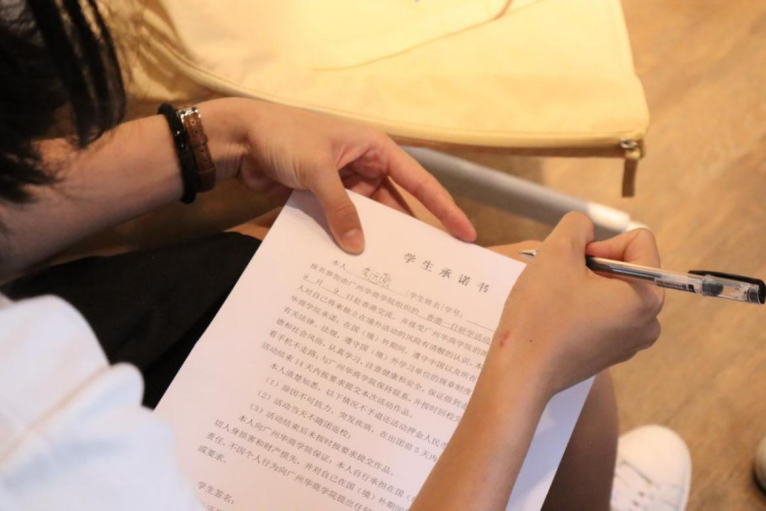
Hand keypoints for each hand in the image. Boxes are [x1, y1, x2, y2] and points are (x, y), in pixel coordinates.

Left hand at [203, 98, 475, 252]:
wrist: (238, 138)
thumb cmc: (284, 137)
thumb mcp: (317, 170)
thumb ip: (340, 209)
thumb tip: (358, 248)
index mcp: (374, 147)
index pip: (418, 181)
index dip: (443, 208)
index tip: (466, 233)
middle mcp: (364, 164)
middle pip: (395, 203)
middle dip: (407, 231)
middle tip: (428, 266)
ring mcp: (343, 182)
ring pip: (368, 215)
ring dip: (373, 237)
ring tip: (390, 272)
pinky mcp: (323, 196)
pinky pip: (343, 219)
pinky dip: (347, 236)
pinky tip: (353, 261)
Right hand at [487, 213, 663, 395]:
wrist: (519, 373)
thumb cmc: (540, 314)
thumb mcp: (556, 252)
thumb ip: (577, 225)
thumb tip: (585, 231)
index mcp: (648, 295)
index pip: (638, 241)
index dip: (600, 243)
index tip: (573, 263)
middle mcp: (649, 321)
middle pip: (626, 266)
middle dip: (593, 266)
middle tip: (560, 281)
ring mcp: (631, 342)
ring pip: (612, 290)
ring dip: (585, 286)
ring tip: (557, 300)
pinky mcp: (611, 353)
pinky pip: (603, 314)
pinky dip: (582, 308)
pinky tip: (557, 319)